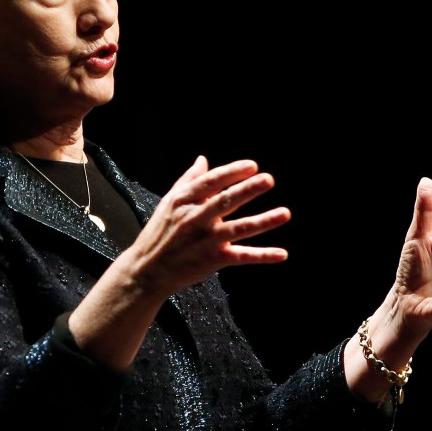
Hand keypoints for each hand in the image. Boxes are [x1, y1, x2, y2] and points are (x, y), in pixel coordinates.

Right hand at [125, 155, 290, 295]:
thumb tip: (203, 159)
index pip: (211, 182)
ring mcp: (206, 240)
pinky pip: (242, 256)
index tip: (252, 166)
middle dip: (248, 189)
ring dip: (263, 221)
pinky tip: (282, 253)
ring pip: (239, 229)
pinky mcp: (214, 260)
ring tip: (285, 213)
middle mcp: (196, 219)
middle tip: (268, 179)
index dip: (232, 173)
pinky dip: (262, 255)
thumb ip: (188, 180)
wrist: (147, 271)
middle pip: (226, 201)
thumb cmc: (159, 233)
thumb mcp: (169, 203)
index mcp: (184, 201)